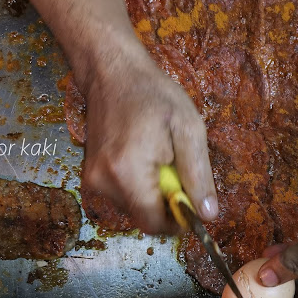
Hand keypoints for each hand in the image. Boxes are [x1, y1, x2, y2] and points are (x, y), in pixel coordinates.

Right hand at [80, 37, 217, 233]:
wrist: (112, 73)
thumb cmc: (155, 96)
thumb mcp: (189, 129)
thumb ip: (198, 175)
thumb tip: (208, 216)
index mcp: (128, 172)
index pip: (155, 224)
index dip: (179, 221)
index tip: (193, 201)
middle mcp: (104, 182)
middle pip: (145, 218)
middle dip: (168, 204)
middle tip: (177, 170)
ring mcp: (93, 180)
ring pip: (134, 209)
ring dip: (154, 195)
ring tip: (161, 159)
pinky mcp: (90, 176)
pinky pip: (123, 196)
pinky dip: (140, 187)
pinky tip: (146, 159)